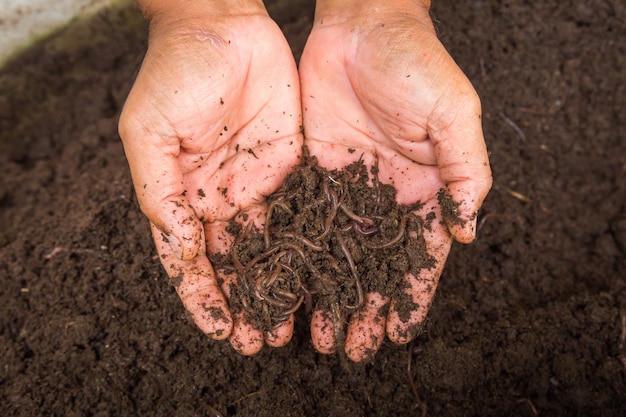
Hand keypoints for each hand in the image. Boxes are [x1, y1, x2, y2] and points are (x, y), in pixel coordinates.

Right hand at [118, 1, 302, 354]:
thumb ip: (159, 190)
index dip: (203, 296)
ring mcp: (256, 184)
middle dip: (246, 303)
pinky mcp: (291, 167)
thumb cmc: (177, 70)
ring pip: (270, 248)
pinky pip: (301, 213)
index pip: (191, 258)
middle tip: (261, 342)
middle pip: (233, 263)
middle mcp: (220, 198)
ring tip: (292, 326)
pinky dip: (306, 248)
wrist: (225, 24)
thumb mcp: (149, 132)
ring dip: (279, 287)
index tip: (220, 330)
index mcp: (181, 195)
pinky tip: (318, 275)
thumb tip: (176, 245)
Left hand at [299, 0, 491, 360]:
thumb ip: (466, 174)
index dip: (412, 296)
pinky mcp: (311, 173)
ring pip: (336, 254)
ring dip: (328, 294)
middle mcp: (384, 197)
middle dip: (364, 308)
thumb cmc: (416, 64)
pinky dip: (297, 258)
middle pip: (375, 266)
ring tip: (316, 334)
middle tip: (349, 348)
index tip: (400, 333)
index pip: (420, 257)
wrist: (362, 26)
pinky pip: (304, 223)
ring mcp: (346, 188)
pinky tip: (287, 286)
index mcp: (424, 190)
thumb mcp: (455, 116)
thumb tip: (468, 233)